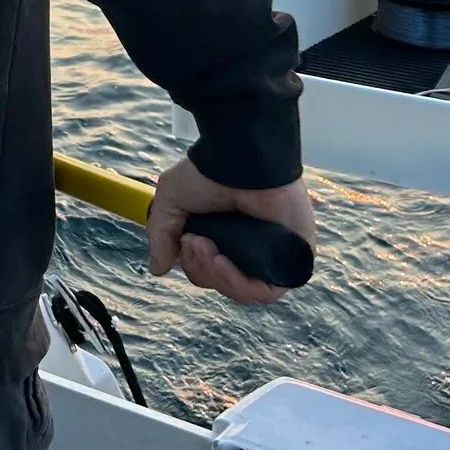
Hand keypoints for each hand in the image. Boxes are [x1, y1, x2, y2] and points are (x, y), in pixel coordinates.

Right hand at [145, 158, 315, 305]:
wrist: (239, 158)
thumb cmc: (208, 173)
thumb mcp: (171, 202)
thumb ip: (161, 237)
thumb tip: (158, 270)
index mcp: (224, 235)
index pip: (208, 271)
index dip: (193, 265)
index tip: (185, 240)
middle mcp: (248, 246)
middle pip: (222, 283)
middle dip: (202, 269)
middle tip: (197, 241)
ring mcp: (271, 252)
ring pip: (243, 290)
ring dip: (218, 277)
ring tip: (210, 250)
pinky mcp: (291, 257)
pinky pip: (269, 290)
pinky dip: (242, 285)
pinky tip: (223, 263)